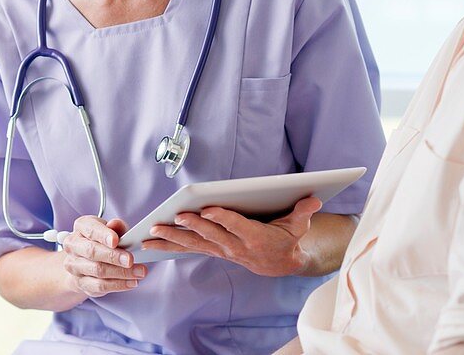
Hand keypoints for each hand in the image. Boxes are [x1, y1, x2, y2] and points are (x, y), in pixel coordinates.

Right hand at [61, 215, 147, 297]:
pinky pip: (99, 286)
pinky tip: (131, 282)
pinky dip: (118, 285)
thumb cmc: (100, 240)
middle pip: (92, 251)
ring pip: (97, 270)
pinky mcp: (80, 283)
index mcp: (81, 227)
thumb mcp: (110, 229)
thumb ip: (115, 227)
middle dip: (113, 256)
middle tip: (130, 260)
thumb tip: (116, 225)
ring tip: (139, 272)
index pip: (90, 229)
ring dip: (121, 273)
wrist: (83, 259)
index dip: (103, 235)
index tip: (116, 240)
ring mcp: (74, 266)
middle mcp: (73, 245)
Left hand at [142, 196, 322, 276]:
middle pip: (210, 234)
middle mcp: (234, 246)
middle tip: (173, 217)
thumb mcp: (299, 226)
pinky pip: (188, 248)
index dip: (222, 217)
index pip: (236, 225)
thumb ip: (303, 213)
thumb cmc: (287, 238)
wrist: (280, 263)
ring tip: (152, 232)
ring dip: (171, 238)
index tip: (208, 208)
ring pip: (193, 243)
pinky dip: (168, 245)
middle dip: (191, 226)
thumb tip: (313, 199)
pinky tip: (150, 242)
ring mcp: (221, 250)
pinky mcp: (212, 250)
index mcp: (254, 237)